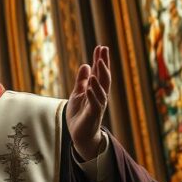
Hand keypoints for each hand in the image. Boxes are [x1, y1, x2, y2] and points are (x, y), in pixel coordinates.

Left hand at [66, 45, 111, 160]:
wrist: (80, 134)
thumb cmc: (80, 114)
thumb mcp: (78, 94)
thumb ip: (82, 81)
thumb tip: (86, 65)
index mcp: (96, 90)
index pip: (100, 73)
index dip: (100, 60)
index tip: (101, 47)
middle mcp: (100, 96)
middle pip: (104, 78)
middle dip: (104, 64)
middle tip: (103, 50)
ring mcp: (98, 105)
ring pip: (102, 89)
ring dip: (100, 77)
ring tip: (98, 64)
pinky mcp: (93, 115)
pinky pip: (95, 103)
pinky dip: (93, 94)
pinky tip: (90, 86)